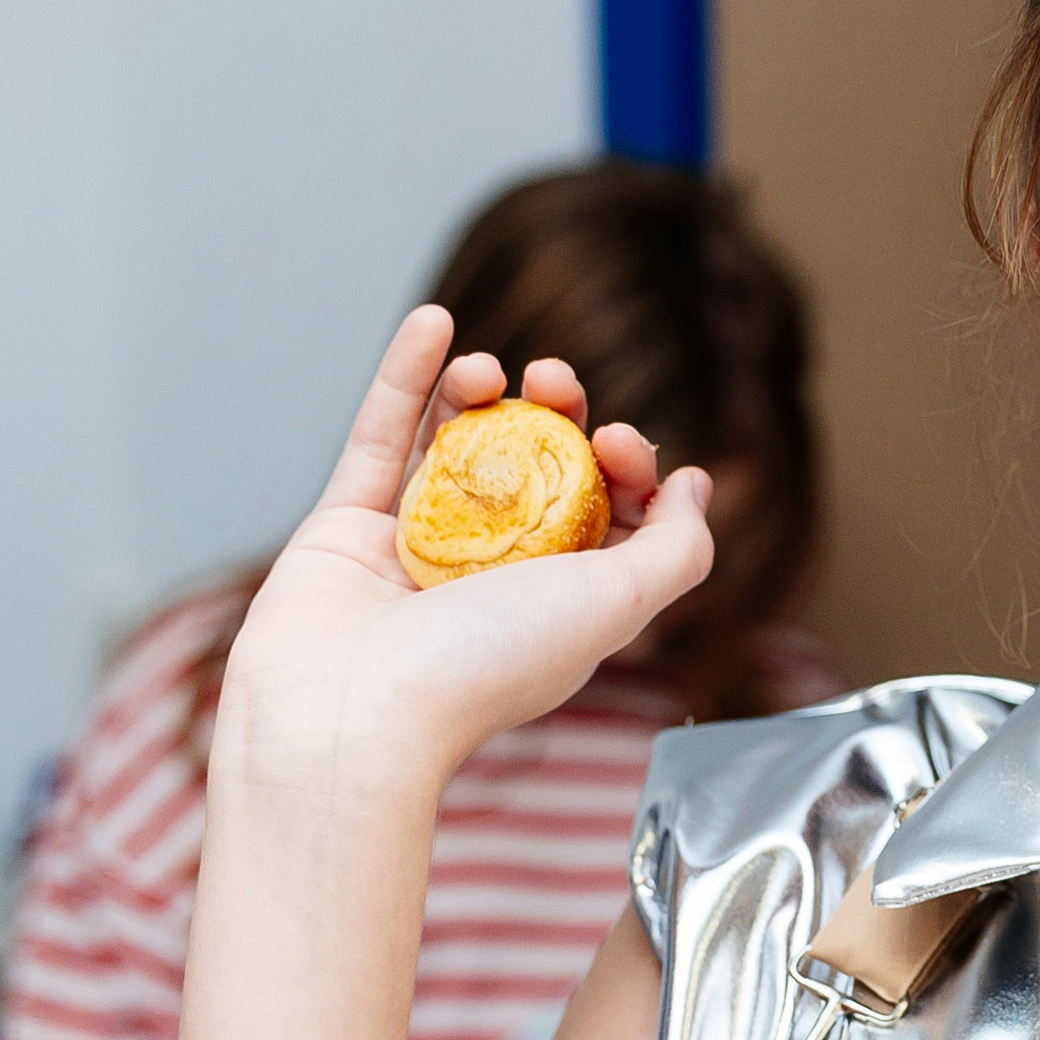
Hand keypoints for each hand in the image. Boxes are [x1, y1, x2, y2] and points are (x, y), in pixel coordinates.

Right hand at [216, 307, 715, 792]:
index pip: (605, 510)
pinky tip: (434, 322)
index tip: (617, 442)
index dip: (621, 463)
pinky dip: (405, 377)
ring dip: (478, 390)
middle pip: (531, 468)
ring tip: (489, 367)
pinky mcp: (344, 529)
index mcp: (560, 602)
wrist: (347, 717)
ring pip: (455, 448)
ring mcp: (414, 551)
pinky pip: (378, 438)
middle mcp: (489, 577)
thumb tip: (695, 486)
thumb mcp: (618, 605)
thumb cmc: (484, 667)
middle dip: (553, 412)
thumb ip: (676, 548)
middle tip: (554, 381)